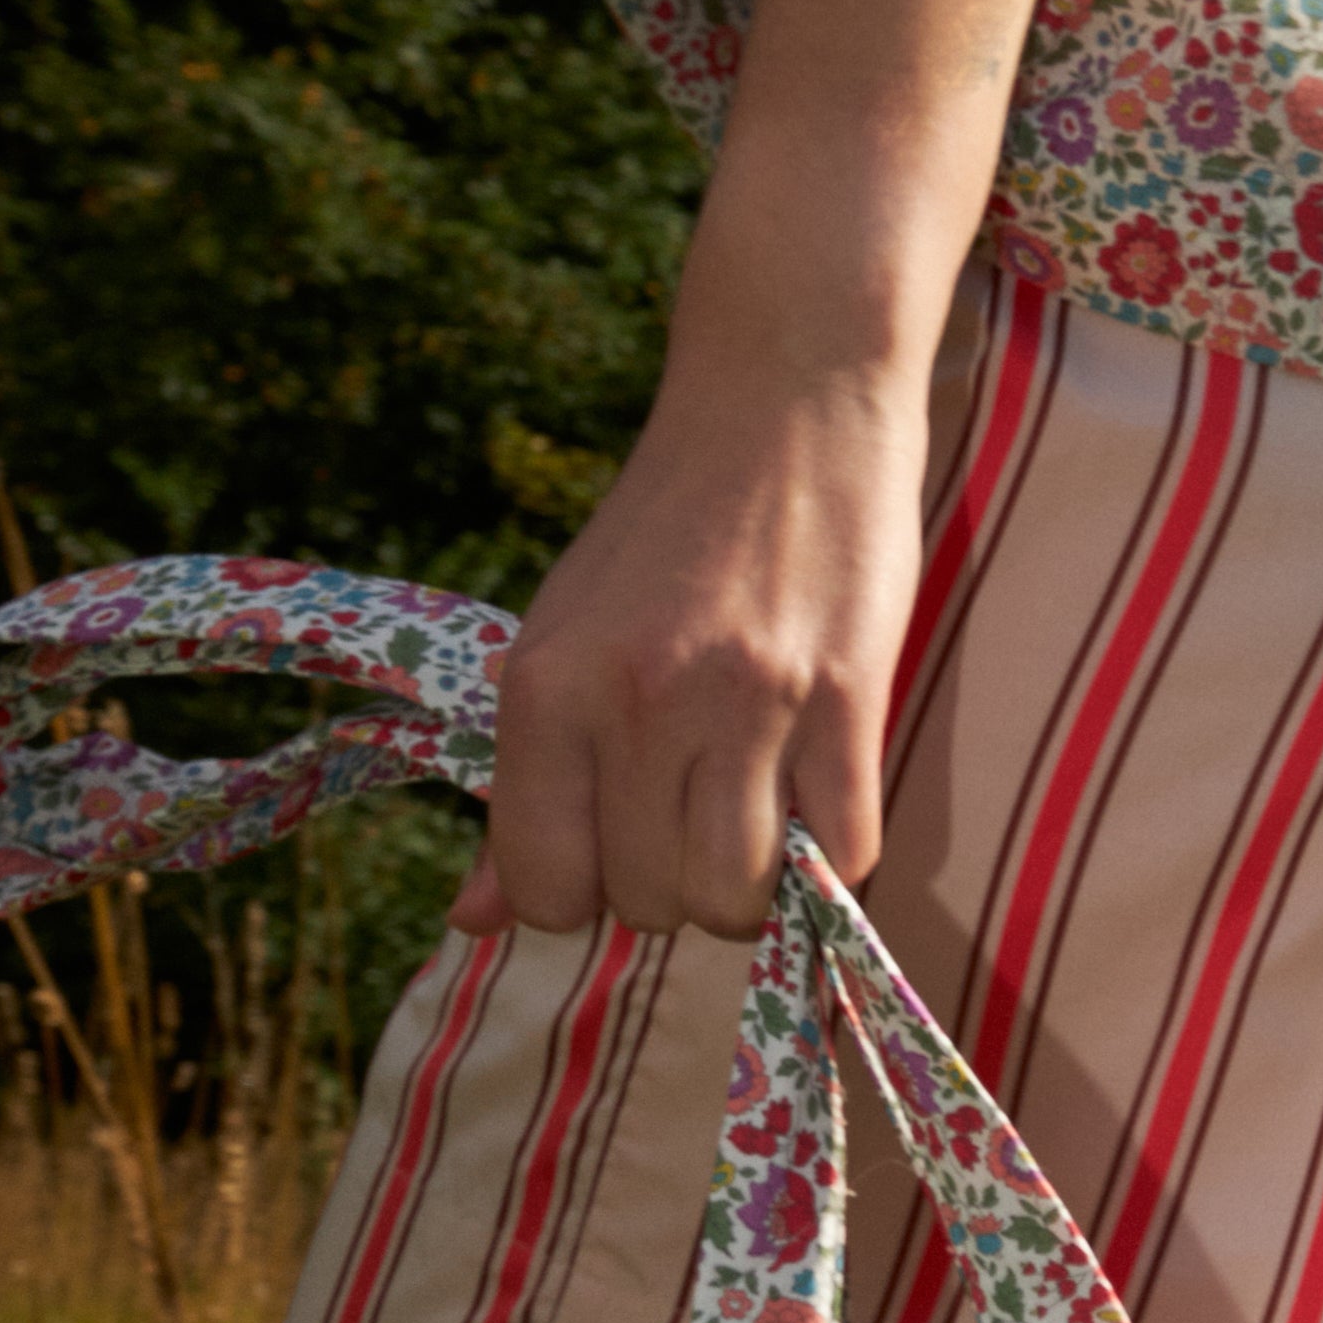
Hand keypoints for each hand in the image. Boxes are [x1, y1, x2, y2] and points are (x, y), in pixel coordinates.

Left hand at [455, 355, 930, 941]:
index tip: (615, 846)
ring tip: (758, 816)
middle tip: (695, 811)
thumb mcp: (562, 638)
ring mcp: (746, 703)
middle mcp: (637, 702)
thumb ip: (525, 782)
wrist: (784, 403)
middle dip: (674, 884)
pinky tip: (821, 795)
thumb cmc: (665, 532)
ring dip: (754, 885)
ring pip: (739, 899)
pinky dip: (834, 853)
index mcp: (545, 688)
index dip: (584, 893)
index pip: (546, 888)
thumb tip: (474, 920)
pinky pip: (844, 854)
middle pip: (649, 902)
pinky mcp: (848, 698)